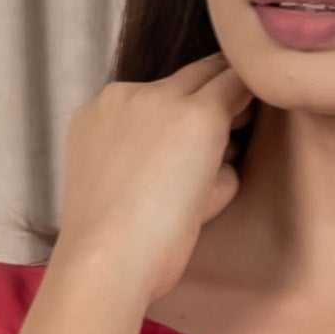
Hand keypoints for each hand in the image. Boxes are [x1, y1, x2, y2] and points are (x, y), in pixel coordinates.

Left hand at [49, 52, 250, 310]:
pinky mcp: (87, 114)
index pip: (235, 79)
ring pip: (156, 88)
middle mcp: (158, 93)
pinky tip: (129, 155)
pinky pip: (120, 106)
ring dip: (169, 104)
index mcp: (199, 115)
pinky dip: (131, 120)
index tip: (247, 102)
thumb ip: (226, 158)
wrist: (103, 261)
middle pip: (199, 71)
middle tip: (219, 111)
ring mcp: (117, 99)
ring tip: (165, 144)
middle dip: (213, 86)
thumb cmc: (166, 242)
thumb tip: (221, 146)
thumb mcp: (216, 198)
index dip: (246, 89)